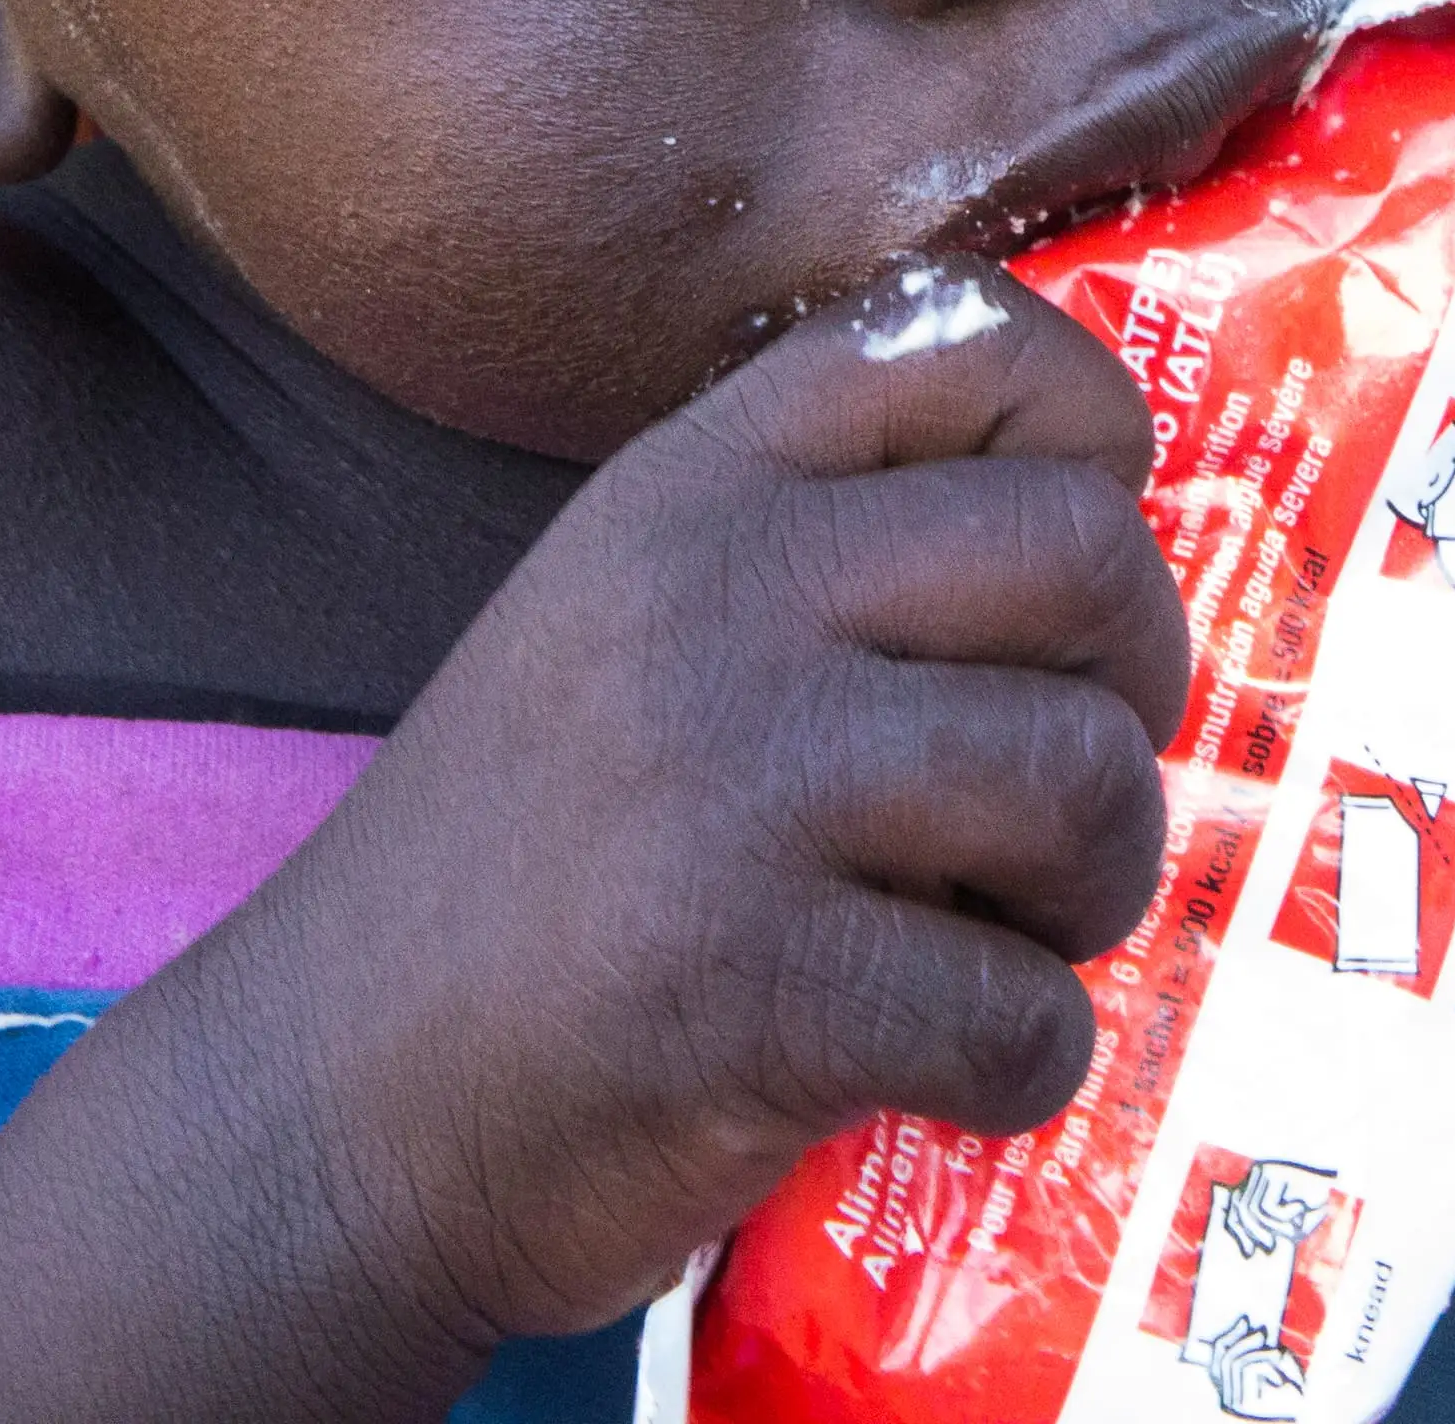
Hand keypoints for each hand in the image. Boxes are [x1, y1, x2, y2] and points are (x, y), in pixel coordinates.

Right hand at [0, 266, 1189, 1423]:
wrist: (320, 1114)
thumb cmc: (520, 881)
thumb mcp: (626, 624)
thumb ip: (819, 549)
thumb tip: (1117, 543)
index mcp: (689, 484)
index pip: (972, 340)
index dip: (1093, 451)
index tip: (1075, 587)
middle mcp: (709, 592)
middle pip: (1085, 553)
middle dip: (1134, 693)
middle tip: (1065, 795)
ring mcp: (726, 777)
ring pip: (1083, 776)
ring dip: (1093, 890)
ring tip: (1001, 935)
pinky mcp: (745, 977)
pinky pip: (1017, 1010)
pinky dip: (1019, 1065)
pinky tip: (937, 1069)